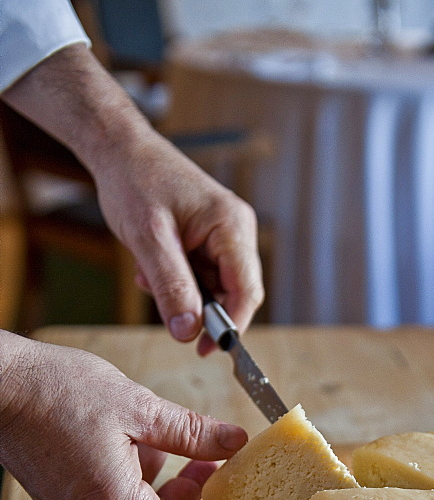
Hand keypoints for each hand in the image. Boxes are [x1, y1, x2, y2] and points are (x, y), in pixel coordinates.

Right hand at [0, 336, 245, 499]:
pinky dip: (131, 477)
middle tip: (210, 465)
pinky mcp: (59, 495)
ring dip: (159, 482)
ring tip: (173, 444)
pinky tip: (136, 440)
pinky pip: (107, 497)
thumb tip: (234, 442)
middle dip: (188, 497)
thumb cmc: (59, 392)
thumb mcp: (140, 407)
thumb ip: (192, 433)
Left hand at [95, 126, 263, 346]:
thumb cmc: (134, 181)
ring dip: (183, 294)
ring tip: (149, 276)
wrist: (119, 150)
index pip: (247, 291)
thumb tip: (188, 332)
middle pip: (234, 292)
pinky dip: (178, 281)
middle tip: (166, 312)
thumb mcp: (148, 239)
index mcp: (232, 226)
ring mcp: (225, 234)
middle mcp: (237, 230)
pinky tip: (152, 267)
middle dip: (201, 309)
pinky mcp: (210, 238)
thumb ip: (171, 286)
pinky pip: (202, 275)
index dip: (230, 326)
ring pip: (215, 288)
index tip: (205, 350)